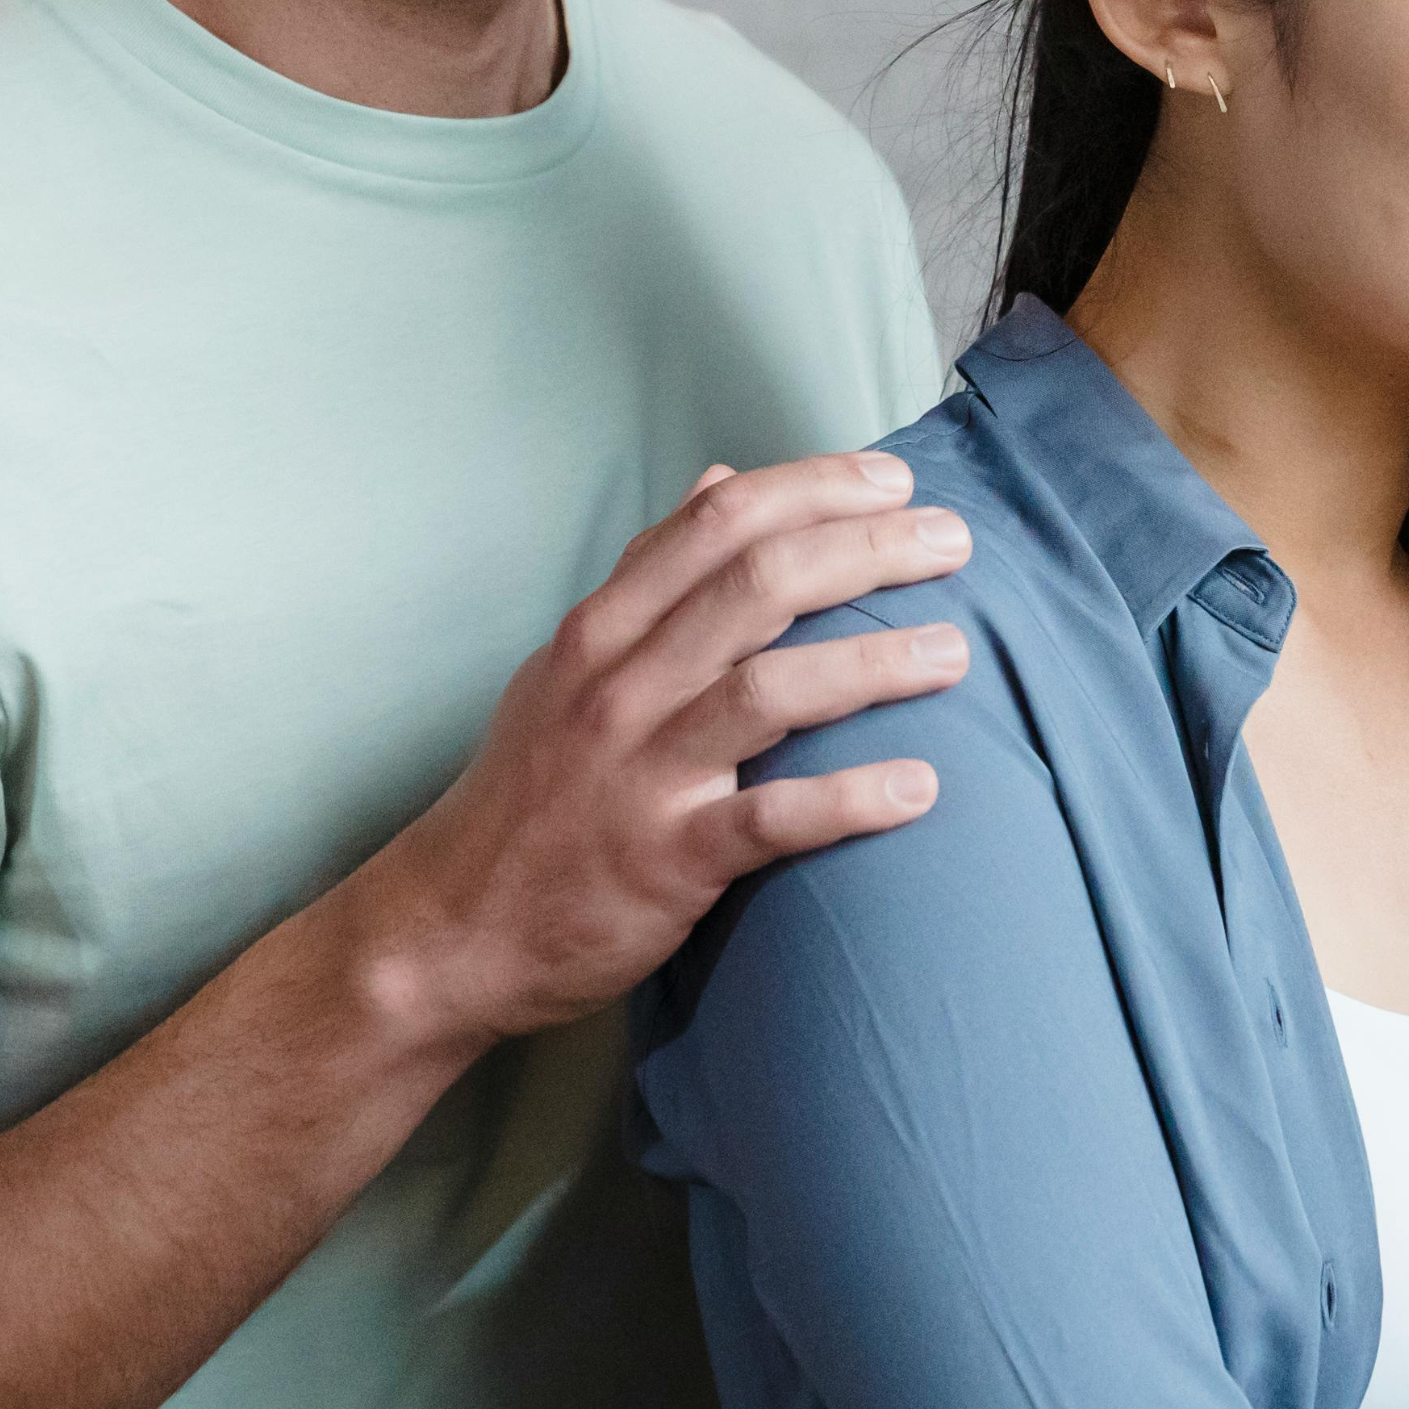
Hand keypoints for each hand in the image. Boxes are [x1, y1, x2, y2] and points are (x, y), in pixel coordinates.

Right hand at [324, 452, 970, 1052]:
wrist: (452, 929)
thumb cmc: (530, 789)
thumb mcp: (569, 664)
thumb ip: (649, 575)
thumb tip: (720, 483)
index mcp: (602, 628)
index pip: (719, 522)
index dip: (816, 487)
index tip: (896, 479)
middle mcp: (620, 687)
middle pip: (760, 584)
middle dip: (870, 549)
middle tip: (953, 541)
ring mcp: (641, 773)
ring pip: (772, 690)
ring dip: (876, 663)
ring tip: (957, 654)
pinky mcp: (666, 861)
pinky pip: (771, 822)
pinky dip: (850, 800)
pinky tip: (921, 788)